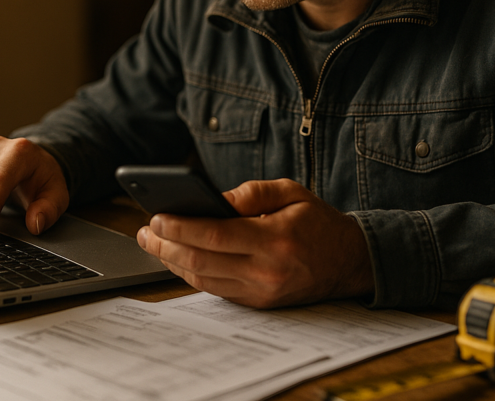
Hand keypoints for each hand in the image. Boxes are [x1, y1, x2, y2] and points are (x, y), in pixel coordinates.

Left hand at [136, 178, 372, 307]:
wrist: (349, 262)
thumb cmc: (317, 222)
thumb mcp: (291, 192)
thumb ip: (252, 192)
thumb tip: (215, 199)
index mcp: (276, 239)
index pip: (215, 235)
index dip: (180, 227)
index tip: (156, 216)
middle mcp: (266, 271)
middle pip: (201, 261)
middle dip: (166, 246)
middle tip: (145, 230)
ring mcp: (261, 292)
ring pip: (203, 279)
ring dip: (172, 261)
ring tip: (153, 242)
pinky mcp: (257, 303)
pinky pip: (215, 289)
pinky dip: (191, 272)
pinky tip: (177, 256)